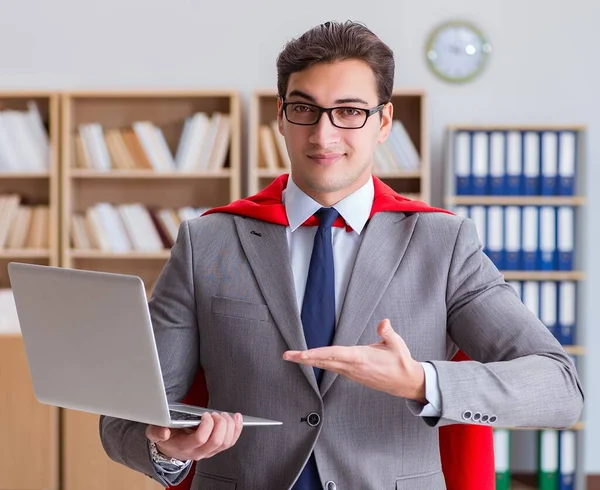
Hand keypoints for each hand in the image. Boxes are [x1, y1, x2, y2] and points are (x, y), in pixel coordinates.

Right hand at [146, 412, 242, 460]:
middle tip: (216, 414)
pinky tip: (237, 418)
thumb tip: (164, 432)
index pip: (200, 439)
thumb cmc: (166, 436)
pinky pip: (230, 442)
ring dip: (230, 426)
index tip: (205, 414)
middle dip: (220, 424)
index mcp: (184, 446)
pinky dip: (237, 429)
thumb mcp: (155, 432)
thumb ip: (156, 432)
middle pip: (216, 441)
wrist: (170, 448)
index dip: (207, 425)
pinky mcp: (216, 448)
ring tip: (225, 415)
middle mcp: (198, 452)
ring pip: (226, 443)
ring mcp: (209, 451)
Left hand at [283, 319, 425, 402]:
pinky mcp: (353, 375)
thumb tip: (383, 322)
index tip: (303, 354)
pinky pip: (332, 368)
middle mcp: (353, 367)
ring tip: (293, 356)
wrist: (406, 383)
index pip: (335, 354)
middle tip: (287, 355)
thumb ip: (388, 333)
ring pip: (326, 366)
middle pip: (325, 361)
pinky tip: (310, 360)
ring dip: (309, 361)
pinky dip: (319, 363)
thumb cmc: (401, 362)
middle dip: (305, 358)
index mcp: (361, 358)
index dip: (318, 353)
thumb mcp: (397, 345)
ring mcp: (352, 373)